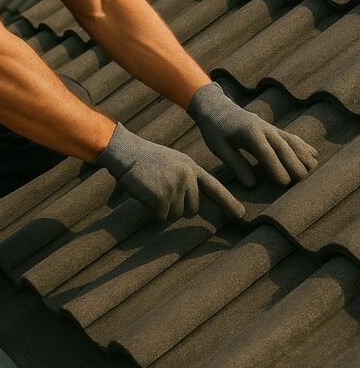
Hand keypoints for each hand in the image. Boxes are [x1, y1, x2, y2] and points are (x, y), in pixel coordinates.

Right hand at [95, 123, 244, 220]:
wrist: (125, 151)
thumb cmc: (145, 159)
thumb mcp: (173, 163)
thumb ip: (187, 179)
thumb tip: (194, 206)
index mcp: (192, 167)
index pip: (215, 188)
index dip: (229, 203)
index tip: (242, 216)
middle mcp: (187, 176)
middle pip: (193, 209)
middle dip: (178, 206)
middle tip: (161, 189)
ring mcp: (175, 186)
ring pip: (176, 214)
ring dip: (163, 207)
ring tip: (152, 187)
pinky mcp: (161, 196)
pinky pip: (161, 215)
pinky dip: (151, 209)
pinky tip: (145, 192)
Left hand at [188, 82, 317, 186]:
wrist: (217, 108)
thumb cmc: (215, 130)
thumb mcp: (218, 147)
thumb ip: (235, 164)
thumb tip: (251, 184)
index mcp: (248, 132)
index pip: (265, 152)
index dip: (276, 167)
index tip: (284, 183)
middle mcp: (263, 128)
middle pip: (283, 146)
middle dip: (294, 163)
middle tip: (303, 181)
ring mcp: (270, 127)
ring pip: (291, 141)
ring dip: (303, 155)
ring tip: (313, 170)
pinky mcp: (273, 128)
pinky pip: (291, 137)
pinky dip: (303, 146)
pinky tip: (314, 155)